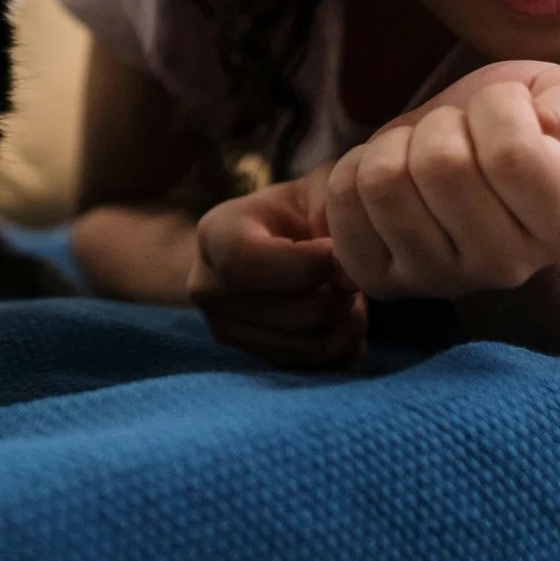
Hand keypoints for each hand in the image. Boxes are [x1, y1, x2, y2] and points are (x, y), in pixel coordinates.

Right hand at [189, 173, 366, 369]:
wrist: (274, 243)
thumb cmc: (300, 211)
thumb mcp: (317, 190)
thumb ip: (335, 212)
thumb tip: (343, 269)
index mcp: (215, 234)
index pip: (245, 263)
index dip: (305, 264)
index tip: (336, 251)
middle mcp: (208, 289)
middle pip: (291, 313)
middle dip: (339, 295)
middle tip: (351, 273)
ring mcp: (226, 331)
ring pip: (308, 346)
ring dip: (347, 322)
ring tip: (349, 292)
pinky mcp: (254, 362)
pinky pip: (316, 369)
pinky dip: (344, 347)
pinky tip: (343, 318)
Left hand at [323, 60, 559, 301]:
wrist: (474, 168)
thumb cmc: (524, 127)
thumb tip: (544, 129)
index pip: (513, 154)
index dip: (500, 106)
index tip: (505, 112)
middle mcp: (507, 268)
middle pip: (440, 164)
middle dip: (443, 123)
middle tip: (459, 135)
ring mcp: (440, 280)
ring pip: (385, 180)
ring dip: (397, 143)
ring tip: (423, 154)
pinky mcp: (381, 278)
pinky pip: (344, 199)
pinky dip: (356, 166)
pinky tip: (391, 177)